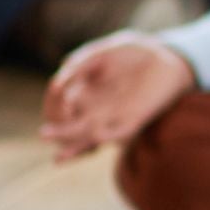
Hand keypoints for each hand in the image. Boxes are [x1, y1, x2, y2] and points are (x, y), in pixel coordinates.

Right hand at [41, 36, 197, 161]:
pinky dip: (109, 136)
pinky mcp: (137, 118)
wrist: (165, 55)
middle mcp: (98, 112)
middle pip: (73, 129)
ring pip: (92, 137)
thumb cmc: (131, 54)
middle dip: (59, 134)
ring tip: (59, 154)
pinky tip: (96, 139)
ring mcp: (117, 117)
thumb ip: (79, 64)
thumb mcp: (99, 55)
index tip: (54, 96)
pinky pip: (121, 133)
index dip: (53, 107)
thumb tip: (58, 77)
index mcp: (86, 97)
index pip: (61, 111)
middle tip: (44, 134)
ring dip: (76, 146)